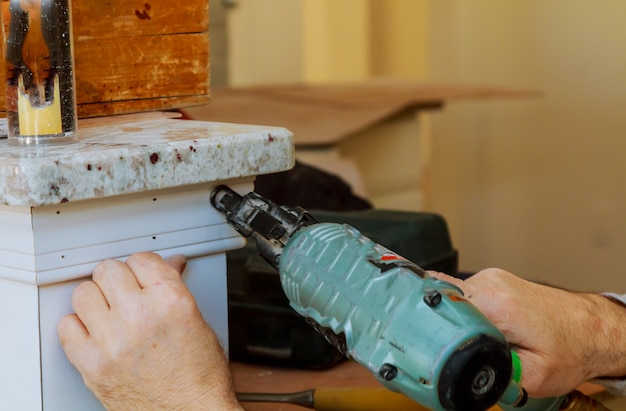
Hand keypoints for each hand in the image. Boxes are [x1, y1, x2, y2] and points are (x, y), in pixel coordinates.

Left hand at [57, 252, 241, 409]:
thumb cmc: (200, 377)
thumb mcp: (198, 322)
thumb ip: (175, 290)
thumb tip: (167, 268)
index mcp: (171, 301)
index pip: (142, 259)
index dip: (143, 266)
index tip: (143, 273)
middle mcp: (140, 316)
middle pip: (108, 270)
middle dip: (119, 277)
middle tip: (126, 289)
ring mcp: (113, 341)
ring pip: (83, 293)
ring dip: (96, 298)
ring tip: (109, 310)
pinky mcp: (93, 366)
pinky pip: (67, 328)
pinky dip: (79, 327)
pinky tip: (96, 331)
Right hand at [430, 268, 625, 397]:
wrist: (592, 329)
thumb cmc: (571, 348)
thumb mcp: (533, 376)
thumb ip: (496, 374)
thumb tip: (467, 373)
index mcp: (497, 303)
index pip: (440, 300)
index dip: (426, 320)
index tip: (421, 337)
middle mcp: (491, 283)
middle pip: (442, 298)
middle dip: (440, 323)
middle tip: (449, 346)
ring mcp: (492, 278)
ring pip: (453, 296)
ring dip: (455, 318)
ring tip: (473, 338)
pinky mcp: (494, 280)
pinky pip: (466, 294)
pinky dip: (467, 311)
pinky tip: (481, 328)